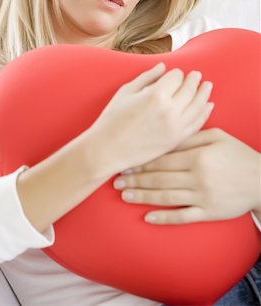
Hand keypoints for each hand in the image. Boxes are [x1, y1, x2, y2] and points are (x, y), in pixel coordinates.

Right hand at [89, 63, 212, 175]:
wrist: (108, 149)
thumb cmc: (112, 119)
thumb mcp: (126, 92)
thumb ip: (147, 77)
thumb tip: (163, 66)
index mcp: (155, 95)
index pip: (176, 77)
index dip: (176, 73)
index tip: (175, 73)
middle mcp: (169, 110)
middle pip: (190, 89)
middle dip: (194, 80)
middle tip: (197, 75)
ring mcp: (175, 127)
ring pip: (198, 106)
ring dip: (204, 94)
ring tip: (207, 86)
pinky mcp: (176, 140)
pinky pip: (197, 124)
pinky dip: (204, 113)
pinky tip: (208, 106)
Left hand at [113, 128, 260, 223]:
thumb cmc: (238, 155)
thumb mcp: (218, 137)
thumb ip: (191, 136)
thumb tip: (167, 136)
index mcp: (198, 156)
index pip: (163, 159)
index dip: (142, 162)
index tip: (125, 163)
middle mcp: (198, 177)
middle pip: (160, 178)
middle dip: (136, 178)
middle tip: (116, 179)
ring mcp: (203, 196)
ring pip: (166, 197)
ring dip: (143, 197)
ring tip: (124, 195)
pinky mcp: (209, 213)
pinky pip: (183, 217)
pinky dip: (165, 218)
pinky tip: (147, 218)